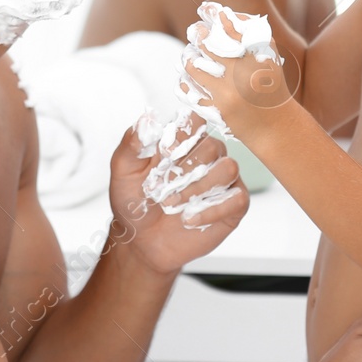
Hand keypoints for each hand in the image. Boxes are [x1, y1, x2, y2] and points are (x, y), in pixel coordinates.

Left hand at [107, 118, 247, 275]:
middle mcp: (208, 155)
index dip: (182, 134)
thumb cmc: (135, 202)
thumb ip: (132, 144)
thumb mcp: (124, 171)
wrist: (142, 241)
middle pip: (213, 145)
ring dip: (198, 188)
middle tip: (162, 189)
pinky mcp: (233, 205)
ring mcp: (223, 180)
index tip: (163, 152)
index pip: (194, 120)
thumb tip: (145, 120)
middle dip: (186, 168)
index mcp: (183, 140)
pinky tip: (189, 218)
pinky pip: (237, 199)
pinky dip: (212, 210)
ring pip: (228, 168)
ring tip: (173, 205)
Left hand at [179, 4, 294, 143]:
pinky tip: (190, 77)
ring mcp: (229, 93)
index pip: (228, 26)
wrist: (276, 127)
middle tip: (195, 31)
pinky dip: (185, 79)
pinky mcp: (217, 110)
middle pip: (206, 43)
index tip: (205, 11)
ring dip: (188, 57)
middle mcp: (243, 73)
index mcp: (258, 56)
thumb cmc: (270, 86)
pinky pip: (188, 88)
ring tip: (191, 54)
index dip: (212, 15)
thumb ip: (249, 33)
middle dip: (197, 33)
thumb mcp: (268, 57)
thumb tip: (220, 14)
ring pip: (193, 65)